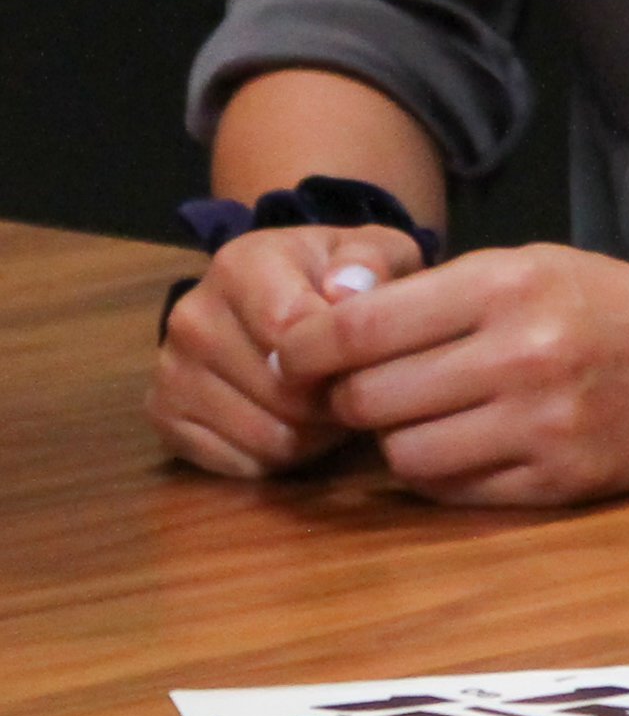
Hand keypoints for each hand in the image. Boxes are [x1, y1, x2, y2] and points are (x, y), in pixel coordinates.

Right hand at [147, 221, 425, 478]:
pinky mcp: (165, 418)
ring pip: (266, 436)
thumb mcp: (375, 251)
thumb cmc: (343, 278)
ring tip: (331, 402)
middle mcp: (192, 317)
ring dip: (314, 432)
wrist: (288, 298)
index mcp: (239, 266)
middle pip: (282, 392)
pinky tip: (296, 423)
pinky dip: (281, 455)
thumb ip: (371, 261)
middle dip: (334, 400)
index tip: (366, 356)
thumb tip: (347, 289)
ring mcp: (171, 371)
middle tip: (357, 387)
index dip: (341, 358)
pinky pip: (241, 464)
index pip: (290, 331)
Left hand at [272, 243, 628, 507]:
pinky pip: (452, 490)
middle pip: (371, 398)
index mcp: (510, 286)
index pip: (359, 329)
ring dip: (397, 440)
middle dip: (354, 398)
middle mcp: (526, 354)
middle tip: (368, 390)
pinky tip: (467, 443)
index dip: (308, 350)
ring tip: (425, 416)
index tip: (296, 358)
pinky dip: (442, 472)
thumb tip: (320, 316)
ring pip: (403, 454)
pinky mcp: (560, 481)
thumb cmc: (608, 307)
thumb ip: (430, 292)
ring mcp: (546, 423)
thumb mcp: (528, 267)